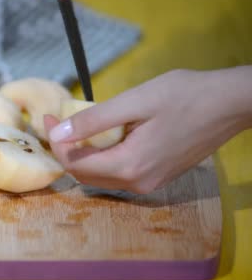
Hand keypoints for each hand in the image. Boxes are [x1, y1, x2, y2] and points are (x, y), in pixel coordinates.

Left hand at [43, 67, 251, 193]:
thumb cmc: (185, 96)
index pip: (75, 164)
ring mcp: (149, 183)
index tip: (47, 117)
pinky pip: (118, 173)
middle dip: (64, 150)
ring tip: (74, 126)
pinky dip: (101, 157)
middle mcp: (138, 182)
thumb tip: (57, 133)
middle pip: (84, 175)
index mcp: (130, 165)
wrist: (231, 104)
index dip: (55, 142)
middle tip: (56, 121)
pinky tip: (100, 136)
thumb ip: (93, 120)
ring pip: (100, 176)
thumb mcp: (135, 102)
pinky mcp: (157, 177)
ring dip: (82, 155)